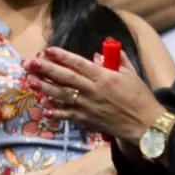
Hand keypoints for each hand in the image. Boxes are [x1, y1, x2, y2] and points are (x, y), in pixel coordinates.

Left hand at [23, 47, 166, 145]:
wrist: (145, 124)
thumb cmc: (139, 97)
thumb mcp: (131, 73)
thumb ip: (116, 60)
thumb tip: (99, 53)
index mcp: (104, 76)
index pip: (78, 63)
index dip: (61, 56)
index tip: (47, 50)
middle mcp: (93, 90)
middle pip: (65, 78)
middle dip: (46, 69)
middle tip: (30, 63)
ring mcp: (88, 106)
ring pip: (62, 95)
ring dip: (45, 88)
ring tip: (31, 81)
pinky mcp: (88, 120)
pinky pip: (68, 115)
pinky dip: (55, 112)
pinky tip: (44, 108)